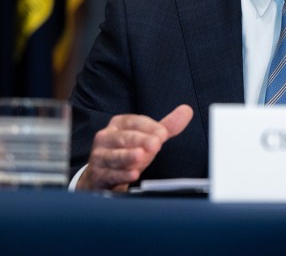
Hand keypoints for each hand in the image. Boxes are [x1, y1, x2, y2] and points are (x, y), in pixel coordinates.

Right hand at [76, 104, 192, 191]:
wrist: (103, 175)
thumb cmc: (128, 151)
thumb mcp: (147, 138)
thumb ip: (167, 126)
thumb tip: (187, 110)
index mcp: (119, 124)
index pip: (134, 122)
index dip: (149, 127)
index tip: (163, 134)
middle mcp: (106, 137)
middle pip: (124, 137)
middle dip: (140, 140)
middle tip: (156, 144)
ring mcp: (99, 156)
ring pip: (114, 155)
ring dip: (127, 156)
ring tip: (140, 156)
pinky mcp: (98, 174)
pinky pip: (110, 174)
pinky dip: (121, 175)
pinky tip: (132, 175)